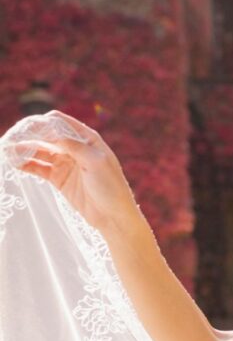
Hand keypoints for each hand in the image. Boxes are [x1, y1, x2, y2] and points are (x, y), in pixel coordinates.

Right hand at [5, 109, 139, 234]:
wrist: (114, 218)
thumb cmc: (111, 187)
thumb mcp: (95, 162)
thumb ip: (73, 145)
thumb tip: (50, 131)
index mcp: (87, 139)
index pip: (59, 122)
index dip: (41, 123)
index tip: (26, 129)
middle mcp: (75, 148)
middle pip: (46, 135)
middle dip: (28, 135)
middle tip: (11, 138)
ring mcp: (66, 163)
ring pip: (40, 151)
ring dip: (24, 149)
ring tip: (8, 151)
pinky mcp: (59, 179)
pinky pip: (39, 167)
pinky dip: (27, 164)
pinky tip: (15, 163)